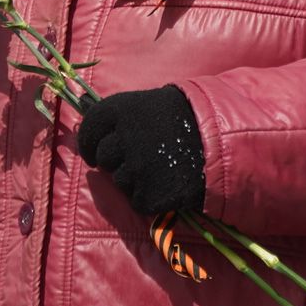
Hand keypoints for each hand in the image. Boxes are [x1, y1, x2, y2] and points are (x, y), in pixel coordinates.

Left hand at [76, 86, 205, 214]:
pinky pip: (137, 200)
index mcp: (119, 109)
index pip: (88, 130)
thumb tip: (86, 120)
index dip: (90, 143)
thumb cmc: (181, 117)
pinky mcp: (148, 195)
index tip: (96, 150)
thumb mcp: (146, 105)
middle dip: (117, 160)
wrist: (220, 140)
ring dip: (135, 178)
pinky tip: (167, 182)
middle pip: (104, 158)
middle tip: (141, 156)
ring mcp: (135, 169)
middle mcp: (122, 138)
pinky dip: (150, 196)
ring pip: (120, 181)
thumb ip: (117, 117)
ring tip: (161, 165)